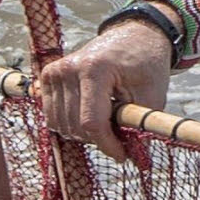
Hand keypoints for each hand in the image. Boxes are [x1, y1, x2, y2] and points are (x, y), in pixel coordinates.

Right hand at [36, 20, 168, 157]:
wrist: (133, 37)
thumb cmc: (146, 65)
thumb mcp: (151, 96)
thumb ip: (140, 127)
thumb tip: (137, 162)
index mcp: (95, 69)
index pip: (91, 122)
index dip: (107, 145)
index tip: (123, 156)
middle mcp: (69, 68)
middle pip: (75, 126)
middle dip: (99, 139)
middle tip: (120, 134)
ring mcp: (55, 71)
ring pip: (60, 125)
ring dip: (83, 132)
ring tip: (106, 120)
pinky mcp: (48, 75)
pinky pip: (52, 115)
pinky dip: (70, 123)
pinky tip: (89, 113)